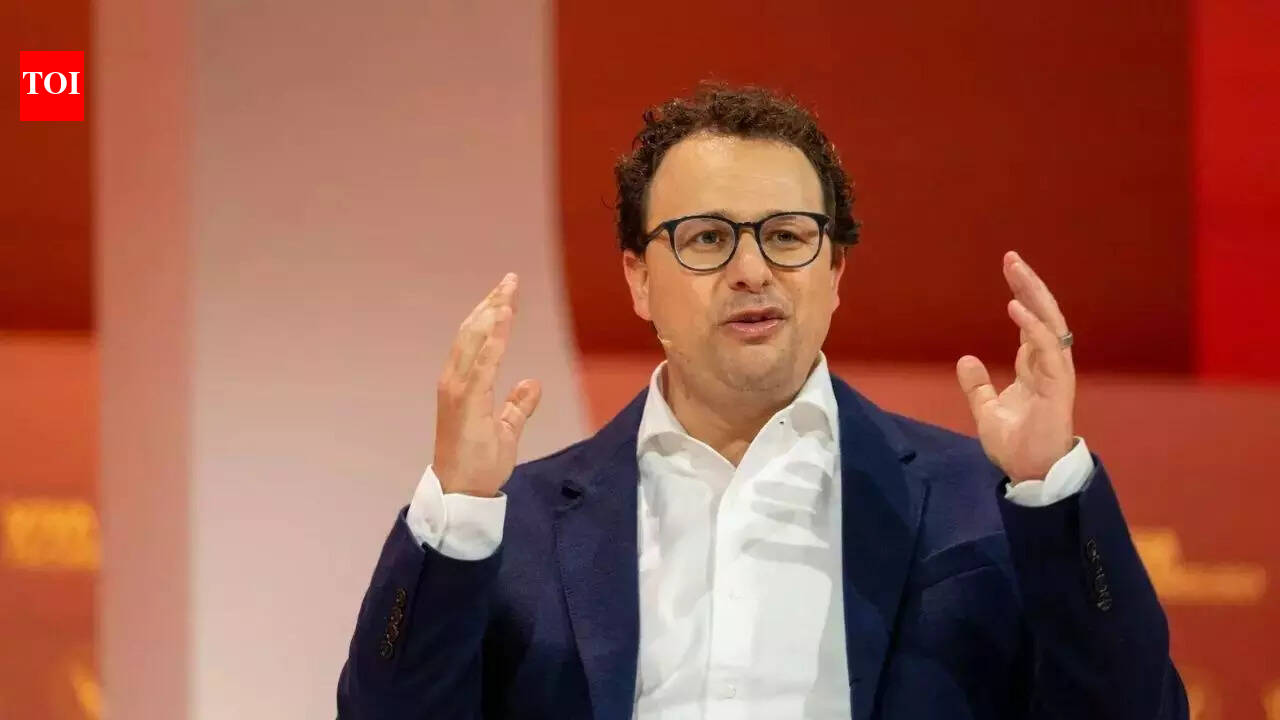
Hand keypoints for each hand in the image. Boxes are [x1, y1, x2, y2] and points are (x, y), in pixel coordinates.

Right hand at [433, 273, 541, 496]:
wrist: (461, 491)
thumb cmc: (479, 463)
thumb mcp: (505, 429)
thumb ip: (517, 406)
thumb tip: (532, 383)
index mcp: (462, 385)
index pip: (476, 340)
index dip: (490, 315)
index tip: (506, 295)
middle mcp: (454, 381)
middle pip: (473, 332)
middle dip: (491, 304)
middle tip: (510, 281)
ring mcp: (458, 390)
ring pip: (474, 340)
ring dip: (491, 314)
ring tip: (507, 292)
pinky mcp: (466, 401)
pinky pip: (482, 362)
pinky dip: (493, 338)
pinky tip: (504, 318)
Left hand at [956, 252, 1075, 482]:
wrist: (1029, 473)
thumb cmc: (1015, 444)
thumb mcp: (987, 410)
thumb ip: (977, 386)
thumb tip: (966, 360)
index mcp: (1034, 367)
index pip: (1031, 322)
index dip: (1022, 295)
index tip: (1009, 270)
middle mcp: (1048, 364)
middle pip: (1043, 315)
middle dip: (1029, 285)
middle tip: (1012, 258)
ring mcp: (1055, 373)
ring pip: (1050, 324)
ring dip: (1034, 296)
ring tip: (1016, 271)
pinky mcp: (1057, 386)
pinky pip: (1047, 350)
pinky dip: (1033, 328)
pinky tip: (1015, 308)